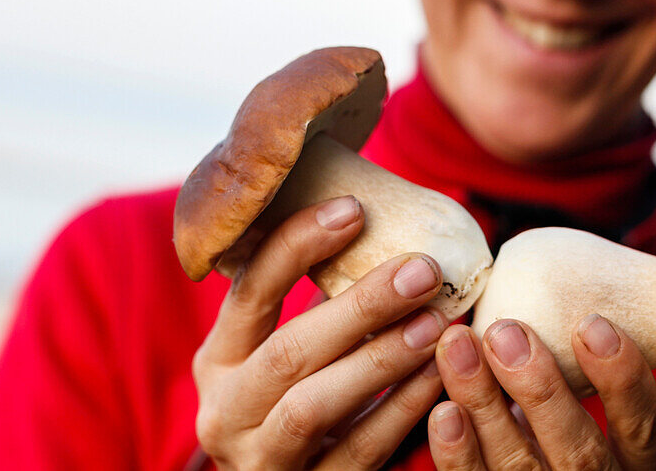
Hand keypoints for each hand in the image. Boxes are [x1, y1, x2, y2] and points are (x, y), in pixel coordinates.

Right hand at [193, 196, 447, 470]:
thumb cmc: (302, 399)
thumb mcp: (291, 352)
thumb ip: (322, 305)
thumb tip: (390, 229)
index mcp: (217, 359)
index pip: (249, 291)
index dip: (297, 246)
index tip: (353, 209)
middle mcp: (224, 411)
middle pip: (287, 351)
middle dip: (360, 306)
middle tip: (422, 271)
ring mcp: (259, 460)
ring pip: (312, 406)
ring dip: (380, 358)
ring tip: (436, 322)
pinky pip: (358, 451)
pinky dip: (402, 410)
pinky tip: (438, 375)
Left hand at [428, 317, 655, 469]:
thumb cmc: (588, 443)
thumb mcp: (615, 423)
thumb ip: (594, 372)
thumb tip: (560, 285)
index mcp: (641, 465)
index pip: (643, 426)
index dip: (620, 379)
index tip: (590, 323)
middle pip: (578, 452)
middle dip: (539, 389)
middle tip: (504, 330)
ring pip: (520, 466)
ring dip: (485, 405)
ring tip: (457, 348)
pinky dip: (460, 454)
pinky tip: (444, 412)